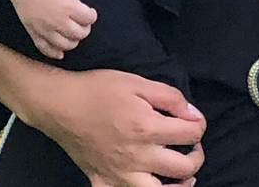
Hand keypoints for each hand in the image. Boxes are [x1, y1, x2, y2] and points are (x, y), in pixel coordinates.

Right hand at [6, 0, 100, 58]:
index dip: (92, 15)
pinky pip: (45, 48)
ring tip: (72, 33)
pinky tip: (60, 53)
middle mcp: (58, 21)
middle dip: (84, 29)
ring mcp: (45, 29)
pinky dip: (54, 53)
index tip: (90, 12)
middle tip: (82, 22)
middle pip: (79, 34)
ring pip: (65, 44)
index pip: (88, 19)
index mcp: (69, 7)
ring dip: (72, 41)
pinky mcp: (34, 32)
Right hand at [28, 69, 205, 186]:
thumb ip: (170, 97)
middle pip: (183, 168)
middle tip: (191, 147)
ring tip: (180, 175)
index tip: (194, 121)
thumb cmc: (97, 89)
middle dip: (196, 156)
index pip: (191, 134)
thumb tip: (193, 114)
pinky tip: (148, 184)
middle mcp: (136, 157)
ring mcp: (119, 175)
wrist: (60, 105)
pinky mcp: (102, 182)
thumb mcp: (137, 82)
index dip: (199, 125)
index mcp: (147, 128)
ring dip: (178, 185)